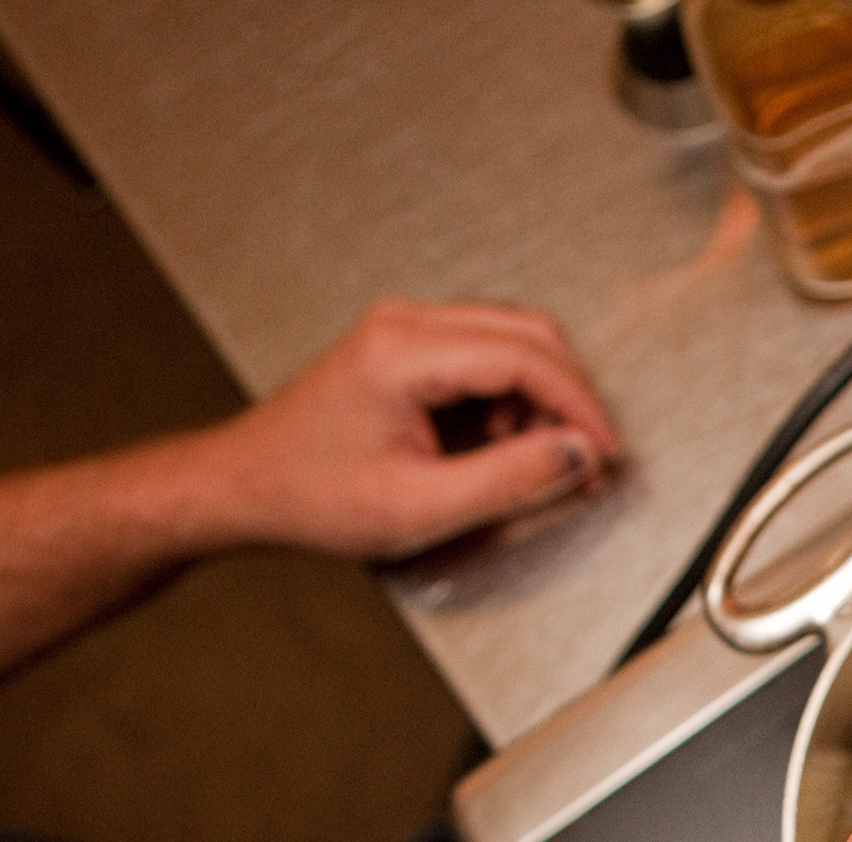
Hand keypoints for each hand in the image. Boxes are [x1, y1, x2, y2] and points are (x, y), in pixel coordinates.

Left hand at [194, 298, 624, 559]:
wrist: (247, 485)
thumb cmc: (309, 495)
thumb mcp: (418, 507)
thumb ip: (508, 479)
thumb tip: (576, 454)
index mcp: (403, 352)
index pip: (526, 357)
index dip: (579, 407)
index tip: (604, 451)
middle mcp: (405, 323)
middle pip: (529, 333)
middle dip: (569, 396)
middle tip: (586, 455)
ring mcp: (405, 328)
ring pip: (513, 339)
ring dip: (540, 397)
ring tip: (532, 456)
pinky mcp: (408, 346)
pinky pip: (487, 353)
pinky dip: (512, 395)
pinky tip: (499, 441)